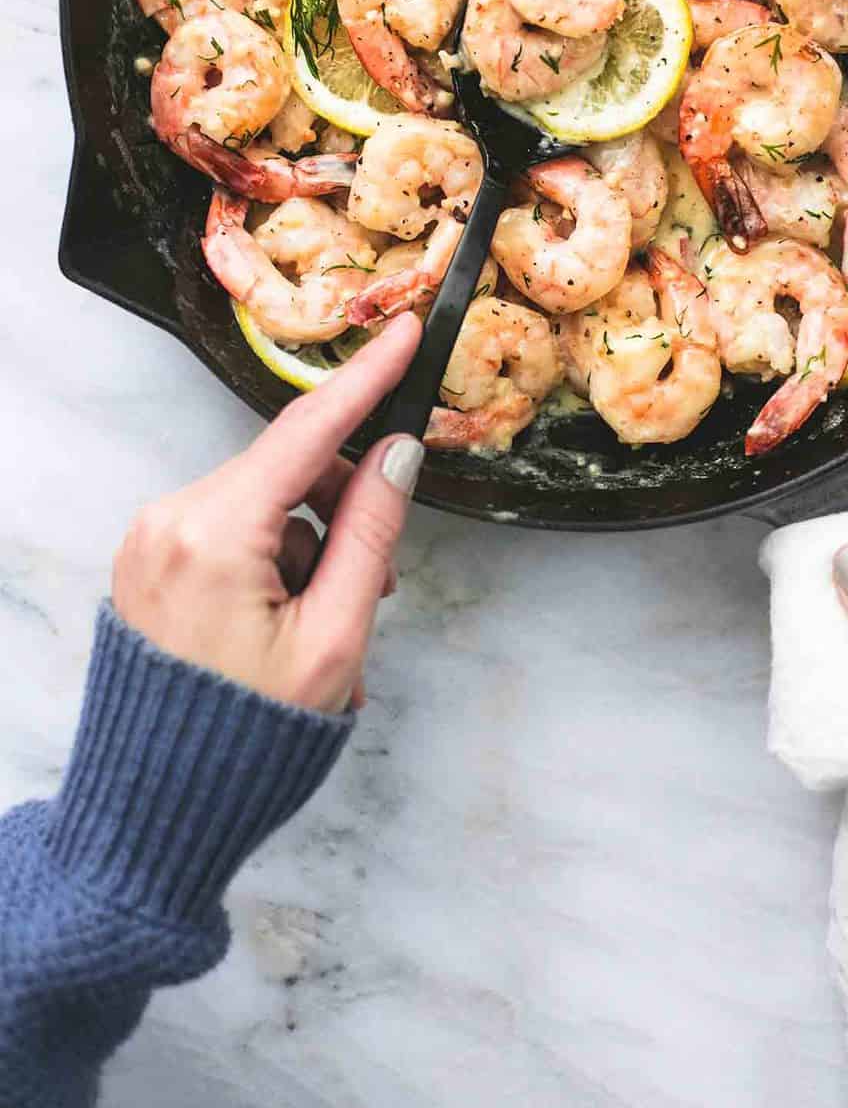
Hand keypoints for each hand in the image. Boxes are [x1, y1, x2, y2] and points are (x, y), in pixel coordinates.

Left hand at [113, 315, 424, 713]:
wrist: (158, 808)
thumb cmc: (246, 738)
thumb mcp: (334, 638)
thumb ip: (370, 534)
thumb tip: (399, 456)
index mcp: (213, 534)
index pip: (307, 432)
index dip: (365, 379)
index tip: (403, 333)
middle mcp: (170, 520)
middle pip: (287, 468)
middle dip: (344, 505)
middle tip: (379, 576)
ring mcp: (152, 539)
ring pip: (264, 499)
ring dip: (311, 541)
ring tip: (329, 622)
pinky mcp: (150, 559)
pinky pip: (232, 528)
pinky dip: (274, 557)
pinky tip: (289, 620)